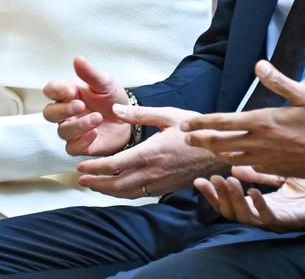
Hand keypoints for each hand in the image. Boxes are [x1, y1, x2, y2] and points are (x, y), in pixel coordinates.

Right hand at [42, 56, 131, 156]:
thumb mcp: (106, 83)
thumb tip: (77, 60)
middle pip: (49, 113)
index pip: (50, 91)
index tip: (71, 90)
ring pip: (62, 131)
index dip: (56, 91)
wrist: (130, 120)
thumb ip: (90, 73)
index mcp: (69, 95)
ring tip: (97, 118)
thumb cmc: (114, 100)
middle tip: (81, 105)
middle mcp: (67, 113)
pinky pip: (71, 148)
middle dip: (63, 110)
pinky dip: (81, 142)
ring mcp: (72, 130)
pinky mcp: (80, 145)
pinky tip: (94, 134)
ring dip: (78, 125)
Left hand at [75, 104, 224, 197]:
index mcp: (152, 153)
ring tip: (93, 186)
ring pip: (128, 193)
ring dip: (108, 191)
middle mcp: (154, 172)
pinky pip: (140, 195)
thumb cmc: (198, 131)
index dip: (96, 168)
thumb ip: (140, 114)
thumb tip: (115, 109)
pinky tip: (117, 188)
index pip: (115, 165)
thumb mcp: (169, 115)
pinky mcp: (167, 189)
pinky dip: (124, 194)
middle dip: (96, 183)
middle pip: (117, 185)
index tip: (81, 167)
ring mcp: (161, 183)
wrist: (223, 153)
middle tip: (80, 179)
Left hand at [180, 60, 304, 178]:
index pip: (223, 122)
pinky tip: (233, 160)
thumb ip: (279, 81)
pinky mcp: (276, 168)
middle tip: (184, 136)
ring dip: (215, 151)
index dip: (201, 123)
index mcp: (263, 121)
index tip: (184, 124)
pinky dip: (236, 162)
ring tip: (204, 146)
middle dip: (200, 139)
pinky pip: (249, 166)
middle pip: (221, 142)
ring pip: (232, 156)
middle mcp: (260, 142)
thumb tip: (259, 64)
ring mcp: (267, 158)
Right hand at [194, 166, 304, 233]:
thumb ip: (258, 170)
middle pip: (231, 212)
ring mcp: (276, 219)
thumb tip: (233, 163)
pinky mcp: (290, 220)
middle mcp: (264, 214)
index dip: (212, 194)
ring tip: (228, 182)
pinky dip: (260, 205)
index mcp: (259, 204)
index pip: (228, 202)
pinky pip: (269, 217)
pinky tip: (255, 191)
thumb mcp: (278, 172)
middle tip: (210, 180)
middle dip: (218, 197)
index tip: (198, 180)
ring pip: (246, 216)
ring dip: (234, 200)